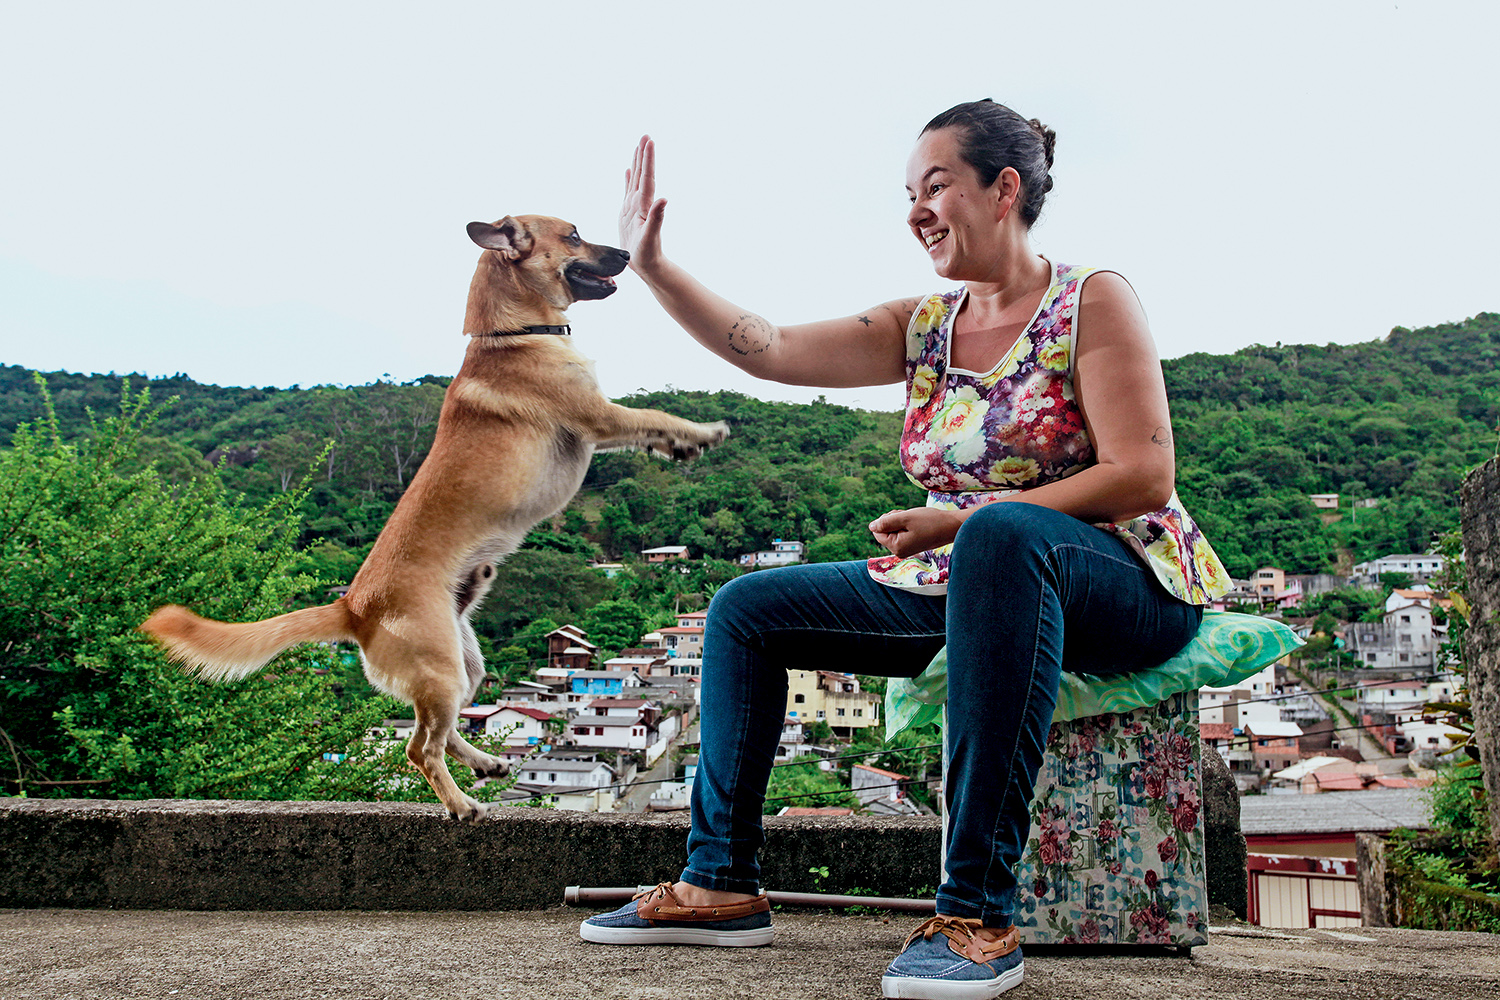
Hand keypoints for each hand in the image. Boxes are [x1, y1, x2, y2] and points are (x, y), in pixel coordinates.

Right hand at [620, 135, 666, 273]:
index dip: (648, 160)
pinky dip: (629, 179)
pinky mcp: (629, 213)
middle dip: (644, 155)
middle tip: (646, 136)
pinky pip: (628, 191)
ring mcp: (635, 207)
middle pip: (643, 174)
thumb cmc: (648, 254)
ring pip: (636, 180)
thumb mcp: (651, 237)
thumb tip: (664, 199)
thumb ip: (657, 218)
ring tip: (638, 146)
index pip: (647, 178)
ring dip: (638, 163)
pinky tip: (629, 170)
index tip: (649, 142)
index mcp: (646, 206)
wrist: (648, 265)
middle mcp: (642, 203)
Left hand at [868, 507, 962, 557]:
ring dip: (901, 521)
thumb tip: (871, 527)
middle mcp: (900, 552)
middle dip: (893, 520)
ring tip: (915, 520)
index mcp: (897, 547)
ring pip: (894, 530)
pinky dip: (907, 525)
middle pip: (885, 531)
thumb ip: (885, 522)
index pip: (877, 531)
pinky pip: (902, 532)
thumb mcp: (905, 518)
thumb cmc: (930, 521)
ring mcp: (907, 550)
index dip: (886, 520)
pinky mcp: (913, 545)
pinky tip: (918, 523)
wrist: (951, 526)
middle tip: (909, 517)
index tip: (901, 516)